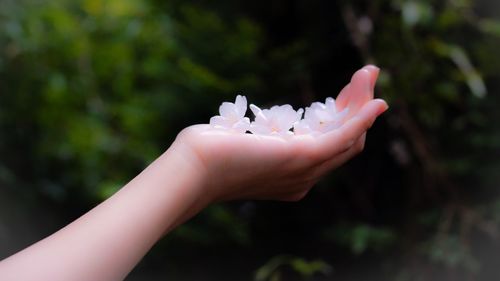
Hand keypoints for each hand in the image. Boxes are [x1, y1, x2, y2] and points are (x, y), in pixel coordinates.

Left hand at [171, 66, 386, 202]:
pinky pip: (343, 137)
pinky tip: (375, 101)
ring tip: (369, 74)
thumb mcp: (238, 145)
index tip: (345, 94)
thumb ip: (253, 140)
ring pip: (350, 138)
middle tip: (365, 78)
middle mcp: (304, 179)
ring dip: (362, 104)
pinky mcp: (302, 156)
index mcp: (291, 178)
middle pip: (346, 143)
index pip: (328, 148)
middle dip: (358, 108)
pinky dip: (361, 118)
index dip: (342, 121)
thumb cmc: (206, 156)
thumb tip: (244, 127)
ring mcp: (305, 171)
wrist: (191, 171)